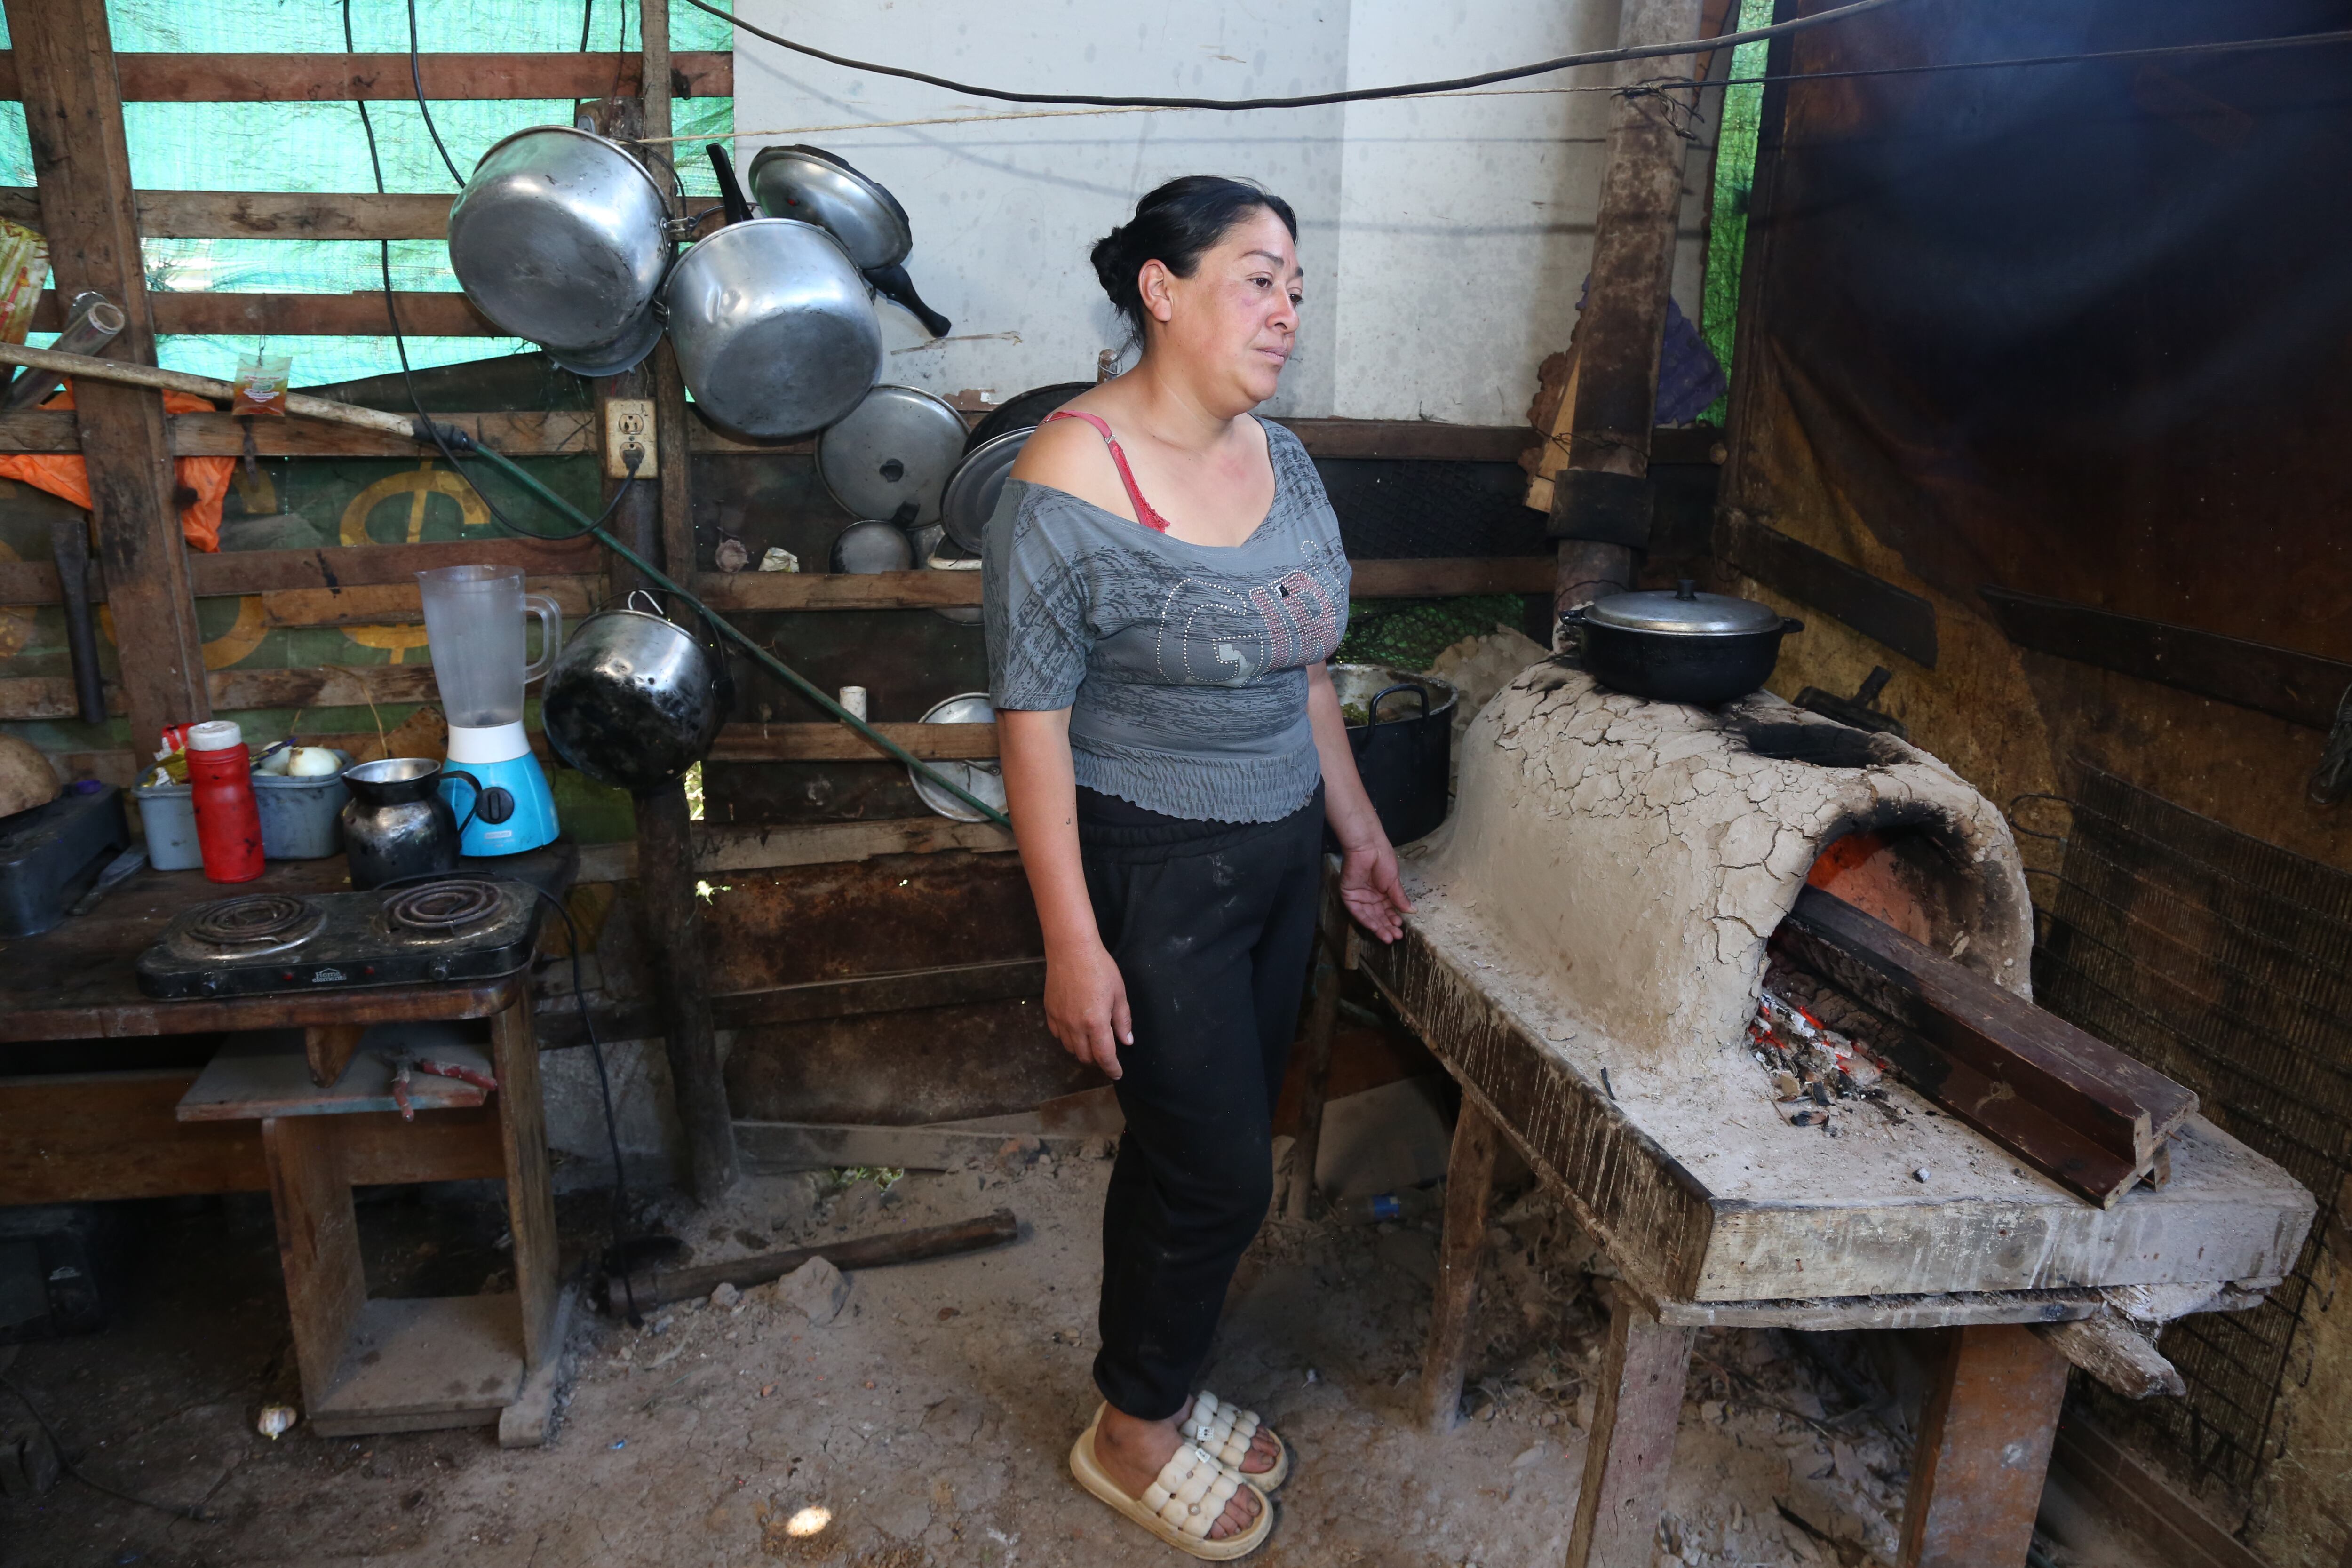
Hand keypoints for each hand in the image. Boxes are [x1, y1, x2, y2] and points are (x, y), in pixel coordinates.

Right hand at [1043, 939, 1132, 1079]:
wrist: (1071, 949)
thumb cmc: (1100, 968)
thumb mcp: (1118, 993)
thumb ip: (1122, 1020)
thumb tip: (1126, 1042)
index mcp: (1096, 1023)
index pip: (1104, 1056)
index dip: (1112, 1069)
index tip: (1117, 1073)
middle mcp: (1075, 1026)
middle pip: (1085, 1057)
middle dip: (1098, 1061)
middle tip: (1107, 1055)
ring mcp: (1060, 1020)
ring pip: (1070, 1048)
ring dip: (1083, 1050)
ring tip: (1092, 1042)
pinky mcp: (1050, 1012)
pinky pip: (1058, 1034)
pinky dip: (1068, 1038)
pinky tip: (1076, 1030)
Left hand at [1337, 835, 1412, 943]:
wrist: (1368, 847)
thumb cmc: (1383, 860)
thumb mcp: (1394, 882)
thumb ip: (1400, 898)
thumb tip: (1412, 911)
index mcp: (1382, 891)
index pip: (1387, 910)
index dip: (1393, 919)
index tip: (1401, 928)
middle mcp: (1370, 895)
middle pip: (1378, 915)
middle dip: (1387, 926)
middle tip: (1396, 937)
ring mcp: (1360, 896)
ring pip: (1369, 916)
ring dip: (1378, 927)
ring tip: (1389, 937)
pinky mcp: (1349, 895)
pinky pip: (1357, 911)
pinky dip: (1366, 920)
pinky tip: (1375, 928)